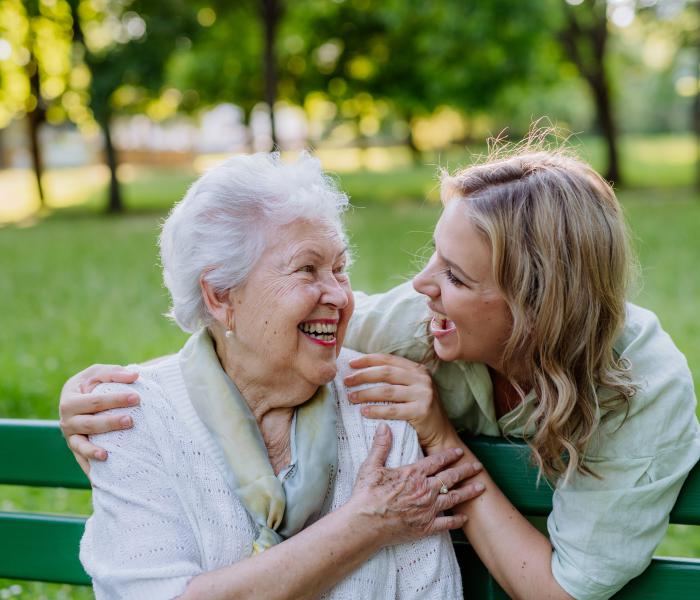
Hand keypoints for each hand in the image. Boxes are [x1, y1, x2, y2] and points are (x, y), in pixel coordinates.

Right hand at [59, 364, 139, 473]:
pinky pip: (81, 461)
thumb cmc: (92, 384)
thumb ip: (115, 373)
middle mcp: (67, 420)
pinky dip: (88, 469)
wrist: (81, 398)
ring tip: (107, 454)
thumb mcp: (99, 373)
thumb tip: (135, 376)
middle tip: (131, 420)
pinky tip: (97, 478)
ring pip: (81, 445)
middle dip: (110, 423)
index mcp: (71, 399)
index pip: (95, 401)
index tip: (137, 398)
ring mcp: (70, 436)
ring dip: (94, 450)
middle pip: (89, 424)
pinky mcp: (76, 449)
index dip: (115, 399)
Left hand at [345, 354, 453, 450]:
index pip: (389, 360)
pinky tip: (364, 412)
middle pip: (386, 373)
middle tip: (346, 381)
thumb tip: (362, 371)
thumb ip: (395, 378)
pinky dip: (376, 411)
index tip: (351, 364)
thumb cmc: (419, 409)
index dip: (368, 360)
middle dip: (363, 376)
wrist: (440, 433)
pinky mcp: (421, 411)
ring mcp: (423, 394)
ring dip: (365, 393)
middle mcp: (422, 379)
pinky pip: (392, 410)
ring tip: (351, 397)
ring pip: (387, 391)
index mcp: (417, 369)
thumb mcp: (411, 388)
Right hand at [348, 424, 483, 545]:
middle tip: (477, 466)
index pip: (436, 461)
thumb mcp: (371, 466)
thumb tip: (385, 427)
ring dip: (468, 492)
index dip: (449, 455)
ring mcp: (427, 509)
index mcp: (414, 474)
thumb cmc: (367, 495)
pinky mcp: (426, 526)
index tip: (459, 451)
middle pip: (450, 477)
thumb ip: (380, 446)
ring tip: (480, 488)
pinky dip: (457, 520)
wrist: (366, 524)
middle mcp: (425, 490)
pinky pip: (446, 523)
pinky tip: (465, 518)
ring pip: (454, 498)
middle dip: (465, 470)